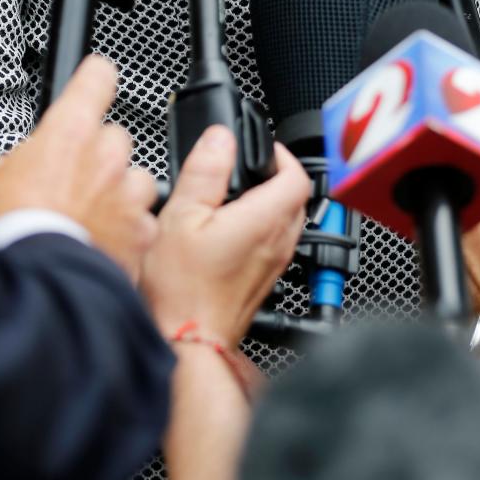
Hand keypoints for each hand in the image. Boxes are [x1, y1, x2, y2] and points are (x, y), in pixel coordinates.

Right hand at [0, 55, 157, 278]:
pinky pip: (141, 223)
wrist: (35, 286)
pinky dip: (126, 232)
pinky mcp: (141, 233)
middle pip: (115, 137)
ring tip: (89, 216)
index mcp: (69, 132)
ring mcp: (128, 195)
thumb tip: (13, 166)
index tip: (95, 78)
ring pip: (136, 179)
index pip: (96, 79)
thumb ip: (6, 163)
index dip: (95, 77)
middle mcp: (107, 157)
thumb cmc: (9, 234)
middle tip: (71, 181)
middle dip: (97, 155)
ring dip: (118, 192)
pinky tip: (101, 244)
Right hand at [141, 127, 309, 348]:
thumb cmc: (182, 289)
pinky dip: (263, 224)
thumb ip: (205, 171)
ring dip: (270, 200)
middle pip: (296, 195)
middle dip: (275, 175)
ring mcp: (275, 263)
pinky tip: (231, 227)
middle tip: (244, 168)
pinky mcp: (266, 279)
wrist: (188, 341)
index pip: (298, 176)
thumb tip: (220, 138)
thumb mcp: (182, 215)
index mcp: (264, 220)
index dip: (282, 154)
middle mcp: (278, 242)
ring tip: (234, 195)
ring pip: (288, 218)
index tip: (259, 149)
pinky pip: (277, 240)